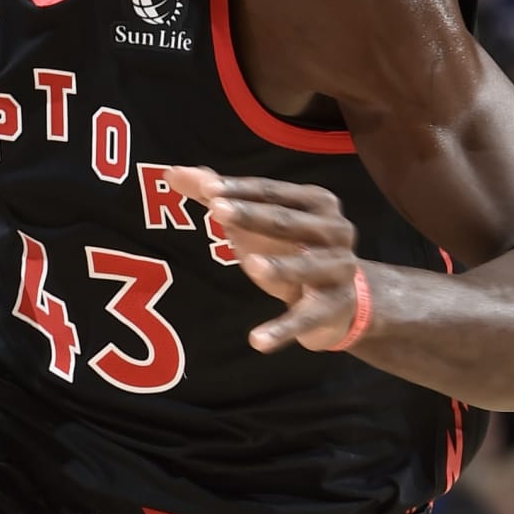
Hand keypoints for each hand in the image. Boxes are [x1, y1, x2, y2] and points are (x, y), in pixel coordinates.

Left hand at [164, 168, 363, 352]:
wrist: (340, 300)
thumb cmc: (292, 250)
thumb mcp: (259, 223)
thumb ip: (219, 197)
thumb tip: (173, 172)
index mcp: (317, 203)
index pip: (273, 192)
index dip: (240, 190)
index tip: (208, 188)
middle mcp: (335, 231)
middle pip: (287, 221)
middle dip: (252, 216)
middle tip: (217, 210)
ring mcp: (338, 271)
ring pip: (305, 267)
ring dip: (280, 266)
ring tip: (252, 265)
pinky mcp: (331, 309)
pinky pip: (303, 319)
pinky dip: (281, 331)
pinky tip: (257, 341)